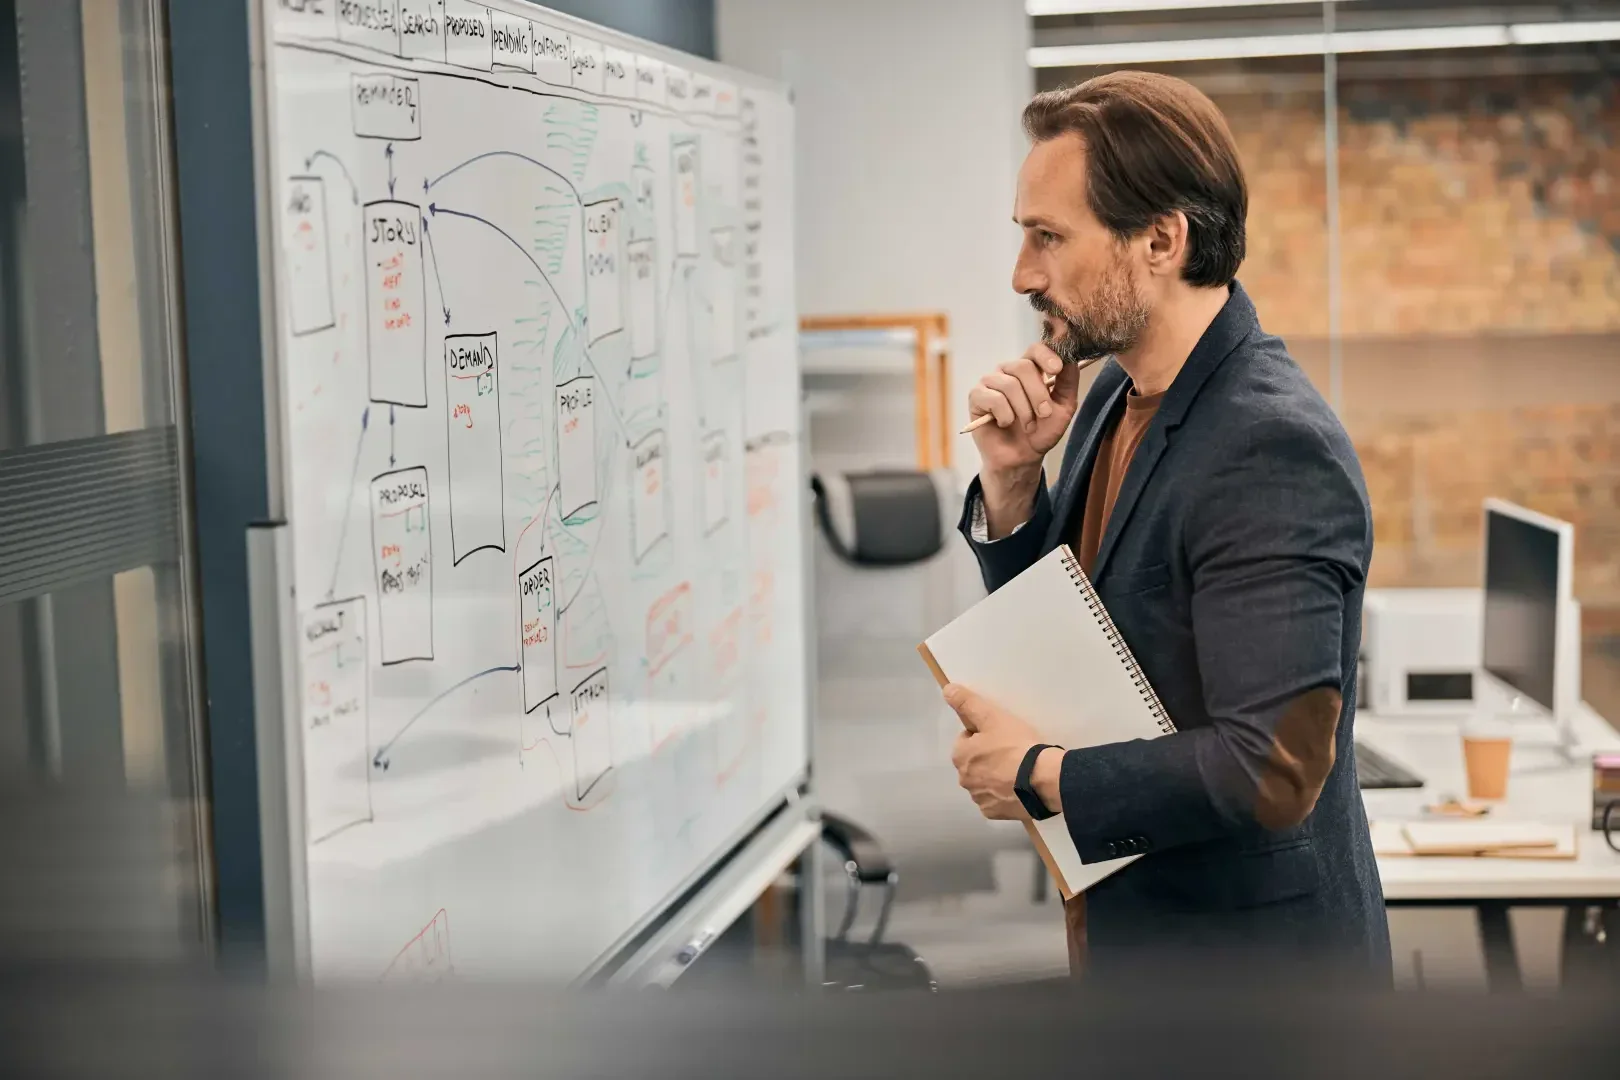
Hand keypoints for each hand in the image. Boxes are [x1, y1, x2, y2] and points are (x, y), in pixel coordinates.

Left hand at [944, 683, 1062, 820]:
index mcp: (960, 757)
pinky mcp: (995, 813)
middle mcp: (964, 780)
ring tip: (1019, 770)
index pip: (966, 740)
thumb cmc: (1015, 745)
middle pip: (974, 763)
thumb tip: (946, 690)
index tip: (1001, 736)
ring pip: (985, 782)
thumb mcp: (992, 717)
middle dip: (988, 757)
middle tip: (1012, 752)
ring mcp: (979, 799)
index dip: (984, 735)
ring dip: (996, 776)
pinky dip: (1004, 794)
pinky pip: (996, 801)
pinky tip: (1019, 787)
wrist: (1042, 780)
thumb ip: (967, 703)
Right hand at [968, 343, 1081, 475]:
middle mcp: (1008, 372)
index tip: (1056, 369)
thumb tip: (1070, 359)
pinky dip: (1005, 415)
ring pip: (1009, 385)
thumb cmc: (1042, 431)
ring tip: (1027, 426)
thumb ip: (1068, 381)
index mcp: (1030, 370)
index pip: (1035, 349)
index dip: (1046, 356)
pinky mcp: (977, 397)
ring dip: (1023, 410)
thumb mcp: (1064, 407)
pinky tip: (1004, 424)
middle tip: (1044, 414)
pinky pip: (993, 398)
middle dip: (1038, 394)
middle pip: (1022, 367)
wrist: (1022, 458)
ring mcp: (991, 383)